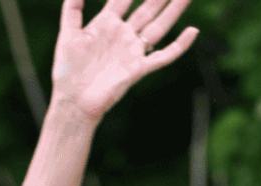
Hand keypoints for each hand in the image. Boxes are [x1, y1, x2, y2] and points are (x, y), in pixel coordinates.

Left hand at [51, 0, 198, 120]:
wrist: (74, 101)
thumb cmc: (68, 70)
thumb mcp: (68, 33)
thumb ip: (73, 7)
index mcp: (106, 23)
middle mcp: (123, 35)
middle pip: (147, 8)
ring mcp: (132, 52)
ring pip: (159, 26)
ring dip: (174, 11)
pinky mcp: (138, 69)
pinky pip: (163, 56)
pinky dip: (179, 46)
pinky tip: (193, 32)